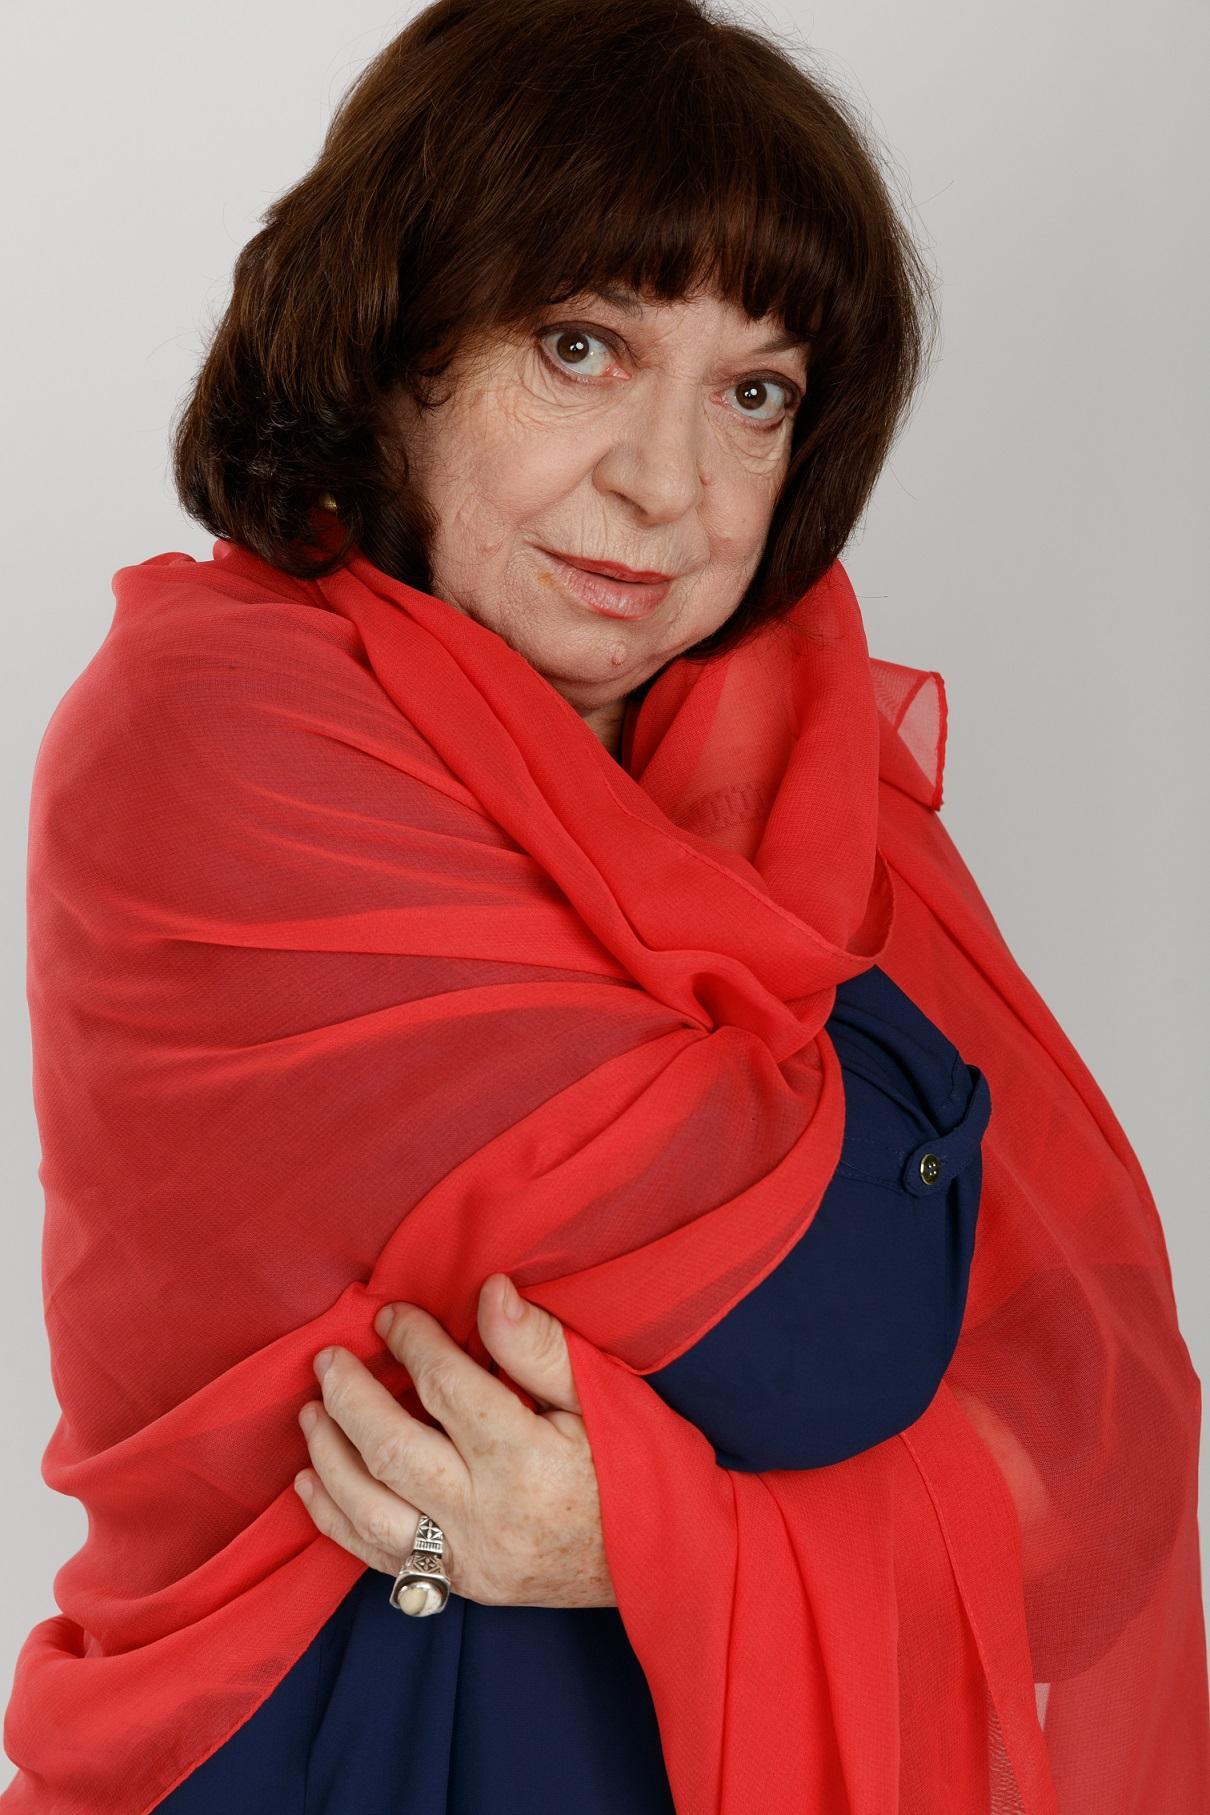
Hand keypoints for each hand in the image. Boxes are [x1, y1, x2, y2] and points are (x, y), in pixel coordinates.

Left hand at [294, 1274, 617, 1608]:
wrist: (667, 1560)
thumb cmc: (642, 1466)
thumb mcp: (605, 1395)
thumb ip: (540, 1346)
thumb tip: (488, 1293)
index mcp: (526, 1458)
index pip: (446, 1388)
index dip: (411, 1342)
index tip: (391, 1314)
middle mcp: (487, 1515)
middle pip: (392, 1449)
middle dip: (350, 1397)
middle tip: (328, 1358)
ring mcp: (469, 1560)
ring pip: (370, 1510)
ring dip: (329, 1456)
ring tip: (311, 1412)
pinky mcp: (462, 1586)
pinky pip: (379, 1558)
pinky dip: (336, 1520)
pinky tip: (313, 1484)